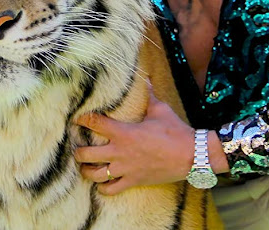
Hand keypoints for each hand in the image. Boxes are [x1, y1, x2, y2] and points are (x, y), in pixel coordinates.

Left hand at [74, 85, 194, 194]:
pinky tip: (102, 183)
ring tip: (85, 166)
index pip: (95, 123)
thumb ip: (149, 96)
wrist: (190, 155)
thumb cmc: (175, 131)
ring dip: (86, 170)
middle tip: (77, 146)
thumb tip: (147, 79)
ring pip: (94, 174)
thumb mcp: (160, 110)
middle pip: (86, 154)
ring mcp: (125, 169)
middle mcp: (120, 151)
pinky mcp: (133, 181)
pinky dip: (103, 188)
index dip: (83, 119)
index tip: (78, 118)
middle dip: (78, 150)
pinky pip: (110, 189)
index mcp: (124, 132)